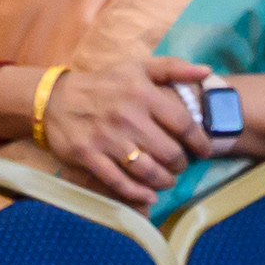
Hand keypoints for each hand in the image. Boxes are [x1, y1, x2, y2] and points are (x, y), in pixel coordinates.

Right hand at [35, 61, 203, 203]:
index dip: (199, 141)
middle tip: (180, 166)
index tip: (204, 151)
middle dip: (180, 164)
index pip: (183, 123)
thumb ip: (173, 68)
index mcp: (142, 93)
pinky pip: (120, 182)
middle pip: (168, 152)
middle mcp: (127, 116)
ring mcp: (108, 139)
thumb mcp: (138, 67)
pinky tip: (149, 196)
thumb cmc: (105, 85)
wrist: (57, 99)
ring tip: (167, 180)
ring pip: (147, 170)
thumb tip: (207, 72)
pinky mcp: (90, 157)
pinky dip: (138, 194)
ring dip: (163, 181)